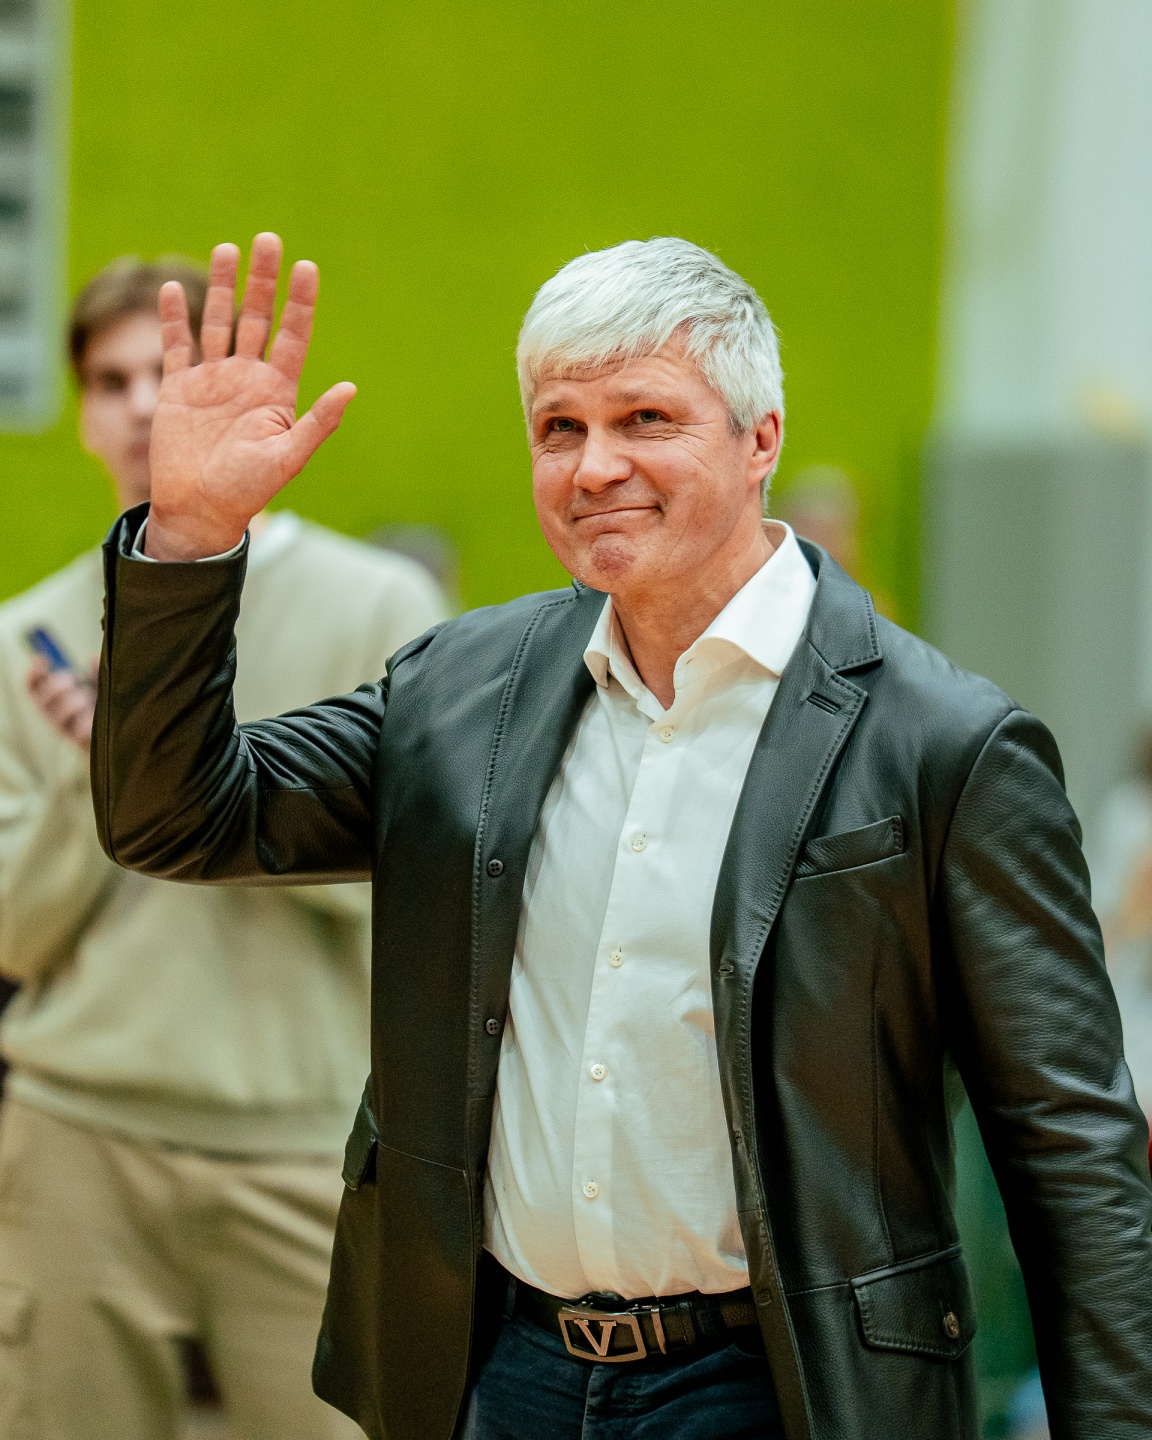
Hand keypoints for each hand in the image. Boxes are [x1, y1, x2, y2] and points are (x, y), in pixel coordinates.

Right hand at [26, 657, 97, 750]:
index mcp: (55, 699)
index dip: (33, 674)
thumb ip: (97, 673)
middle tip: (72, 678)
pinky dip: (87, 722)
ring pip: (58, 717)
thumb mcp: (101, 686)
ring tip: (87, 697)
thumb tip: (93, 657)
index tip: (43, 659)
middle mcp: (55, 715)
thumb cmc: (104, 707)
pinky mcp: (80, 742)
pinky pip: (78, 732)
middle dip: (55, 687)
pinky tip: (95, 717)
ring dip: (73, 703)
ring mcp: (66, 730)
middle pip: (41, 702)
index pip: (33, 687)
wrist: (118, 738)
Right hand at [145, 233, 355, 560]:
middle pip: (257, 318)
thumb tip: (350, 388)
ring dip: (223, 287)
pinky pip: (177, 345)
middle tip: (269, 240)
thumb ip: (318, 422)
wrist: (201, 510)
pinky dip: (175, 318)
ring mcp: (212, 380)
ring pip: (218, 322)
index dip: (301, 303)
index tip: (307, 268)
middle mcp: (246, 378)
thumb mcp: (290, 457)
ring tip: (229, 249)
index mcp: (277, 391)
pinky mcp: (178, 389)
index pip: (293, 335)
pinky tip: (174, 288)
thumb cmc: (249, 489)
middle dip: (263, 281)